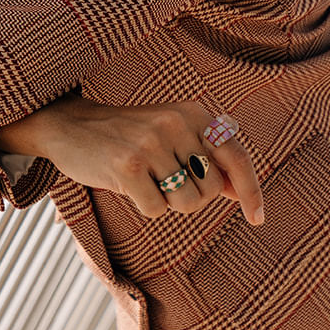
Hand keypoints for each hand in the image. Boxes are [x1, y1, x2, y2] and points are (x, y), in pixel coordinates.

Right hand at [0, 96, 263, 225]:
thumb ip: (207, 158)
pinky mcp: (129, 166)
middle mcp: (175, 121)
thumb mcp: (171, 135)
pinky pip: (156, 210)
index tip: (257, 217)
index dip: (251, 190)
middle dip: (192, 197)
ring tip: (146, 180)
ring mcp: (151, 142)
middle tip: (164, 180)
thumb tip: (240, 192)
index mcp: (192, 111)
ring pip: (186, 203)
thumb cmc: (128, 137)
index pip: (236, 155)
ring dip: (168, 202)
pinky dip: (144, 206)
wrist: (71, 125)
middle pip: (210, 189)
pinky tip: (126, 184)